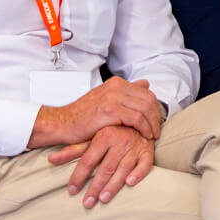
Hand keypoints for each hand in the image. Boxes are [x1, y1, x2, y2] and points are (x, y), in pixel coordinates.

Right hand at [31, 76, 163, 147]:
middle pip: (149, 100)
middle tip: (157, 130)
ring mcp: (113, 97)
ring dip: (152, 124)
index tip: (155, 121)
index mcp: (116, 83)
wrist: (62, 123)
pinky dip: (144, 128)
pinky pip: (136, 118)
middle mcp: (116, 87)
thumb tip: (145, 84)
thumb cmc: (83, 116)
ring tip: (152, 135)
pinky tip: (144, 136)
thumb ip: (126, 92)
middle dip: (156, 117)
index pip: (147, 93)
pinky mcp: (110, 110)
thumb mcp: (106, 99)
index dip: (155, 109)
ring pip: (145, 109)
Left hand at [49, 124, 153, 207]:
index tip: (72, 191)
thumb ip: (72, 151)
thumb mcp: (91, 139)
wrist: (138, 122)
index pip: (88, 160)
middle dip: (96, 187)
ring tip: (103, 199)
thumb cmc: (112, 133)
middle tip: (87, 203)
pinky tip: (130, 183)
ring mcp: (134, 148)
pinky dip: (138, 174)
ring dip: (114, 185)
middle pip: (105, 168)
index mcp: (104, 137)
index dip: (79, 176)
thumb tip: (51, 159)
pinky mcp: (147, 152)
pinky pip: (145, 164)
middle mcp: (119, 141)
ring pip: (123, 168)